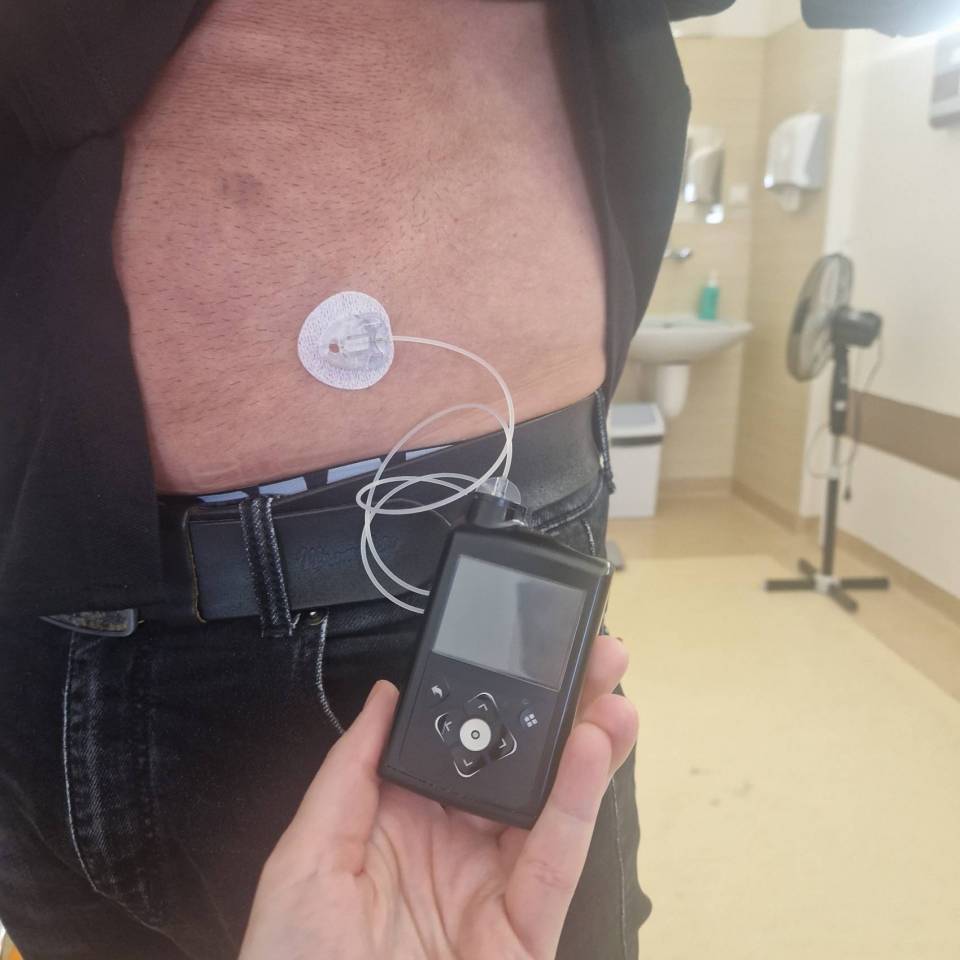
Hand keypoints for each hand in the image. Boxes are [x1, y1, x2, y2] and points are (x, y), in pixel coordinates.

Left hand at [238, 634, 636, 959]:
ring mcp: (492, 885)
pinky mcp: (525, 930)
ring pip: (549, 803)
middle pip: (516, 764)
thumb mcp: (306, 858)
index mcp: (400, 820)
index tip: (517, 654)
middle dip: (557, 709)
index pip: (457, 743)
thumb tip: (384, 696)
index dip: (491, 698)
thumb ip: (349, 770)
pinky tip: (591, 750)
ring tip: (608, 694)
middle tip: (589, 658)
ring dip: (585, 744)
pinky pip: (555, 859)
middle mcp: (453, 846)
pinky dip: (578, 804)